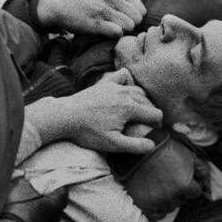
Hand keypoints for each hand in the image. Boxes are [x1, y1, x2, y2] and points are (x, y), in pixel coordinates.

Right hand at [0, 178, 69, 221]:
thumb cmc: (17, 210)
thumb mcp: (20, 188)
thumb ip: (27, 182)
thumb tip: (27, 182)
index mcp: (55, 204)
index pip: (63, 192)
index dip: (57, 187)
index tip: (50, 184)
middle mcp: (56, 219)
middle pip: (55, 207)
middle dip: (47, 202)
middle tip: (35, 197)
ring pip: (48, 220)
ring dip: (41, 216)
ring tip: (28, 212)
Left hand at [29, 68, 163, 154]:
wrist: (64, 116)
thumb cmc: (87, 131)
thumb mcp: (112, 144)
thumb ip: (135, 145)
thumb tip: (153, 144)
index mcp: (130, 107)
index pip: (155, 114)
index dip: (157, 125)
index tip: (151, 132)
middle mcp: (125, 93)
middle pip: (149, 101)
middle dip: (150, 114)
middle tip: (143, 126)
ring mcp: (114, 86)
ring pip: (138, 90)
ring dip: (141, 101)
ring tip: (136, 114)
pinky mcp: (104, 83)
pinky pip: (122, 76)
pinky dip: (127, 81)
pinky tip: (125, 90)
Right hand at [36, 0, 144, 36]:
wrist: (61, 5)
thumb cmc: (88, 2)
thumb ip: (125, 1)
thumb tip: (143, 17)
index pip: (141, 10)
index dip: (134, 18)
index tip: (124, 21)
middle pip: (138, 19)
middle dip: (130, 26)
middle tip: (117, 27)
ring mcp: (104, 10)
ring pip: (129, 26)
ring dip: (122, 31)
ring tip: (110, 29)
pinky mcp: (95, 23)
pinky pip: (117, 33)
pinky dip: (113, 36)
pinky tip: (104, 33)